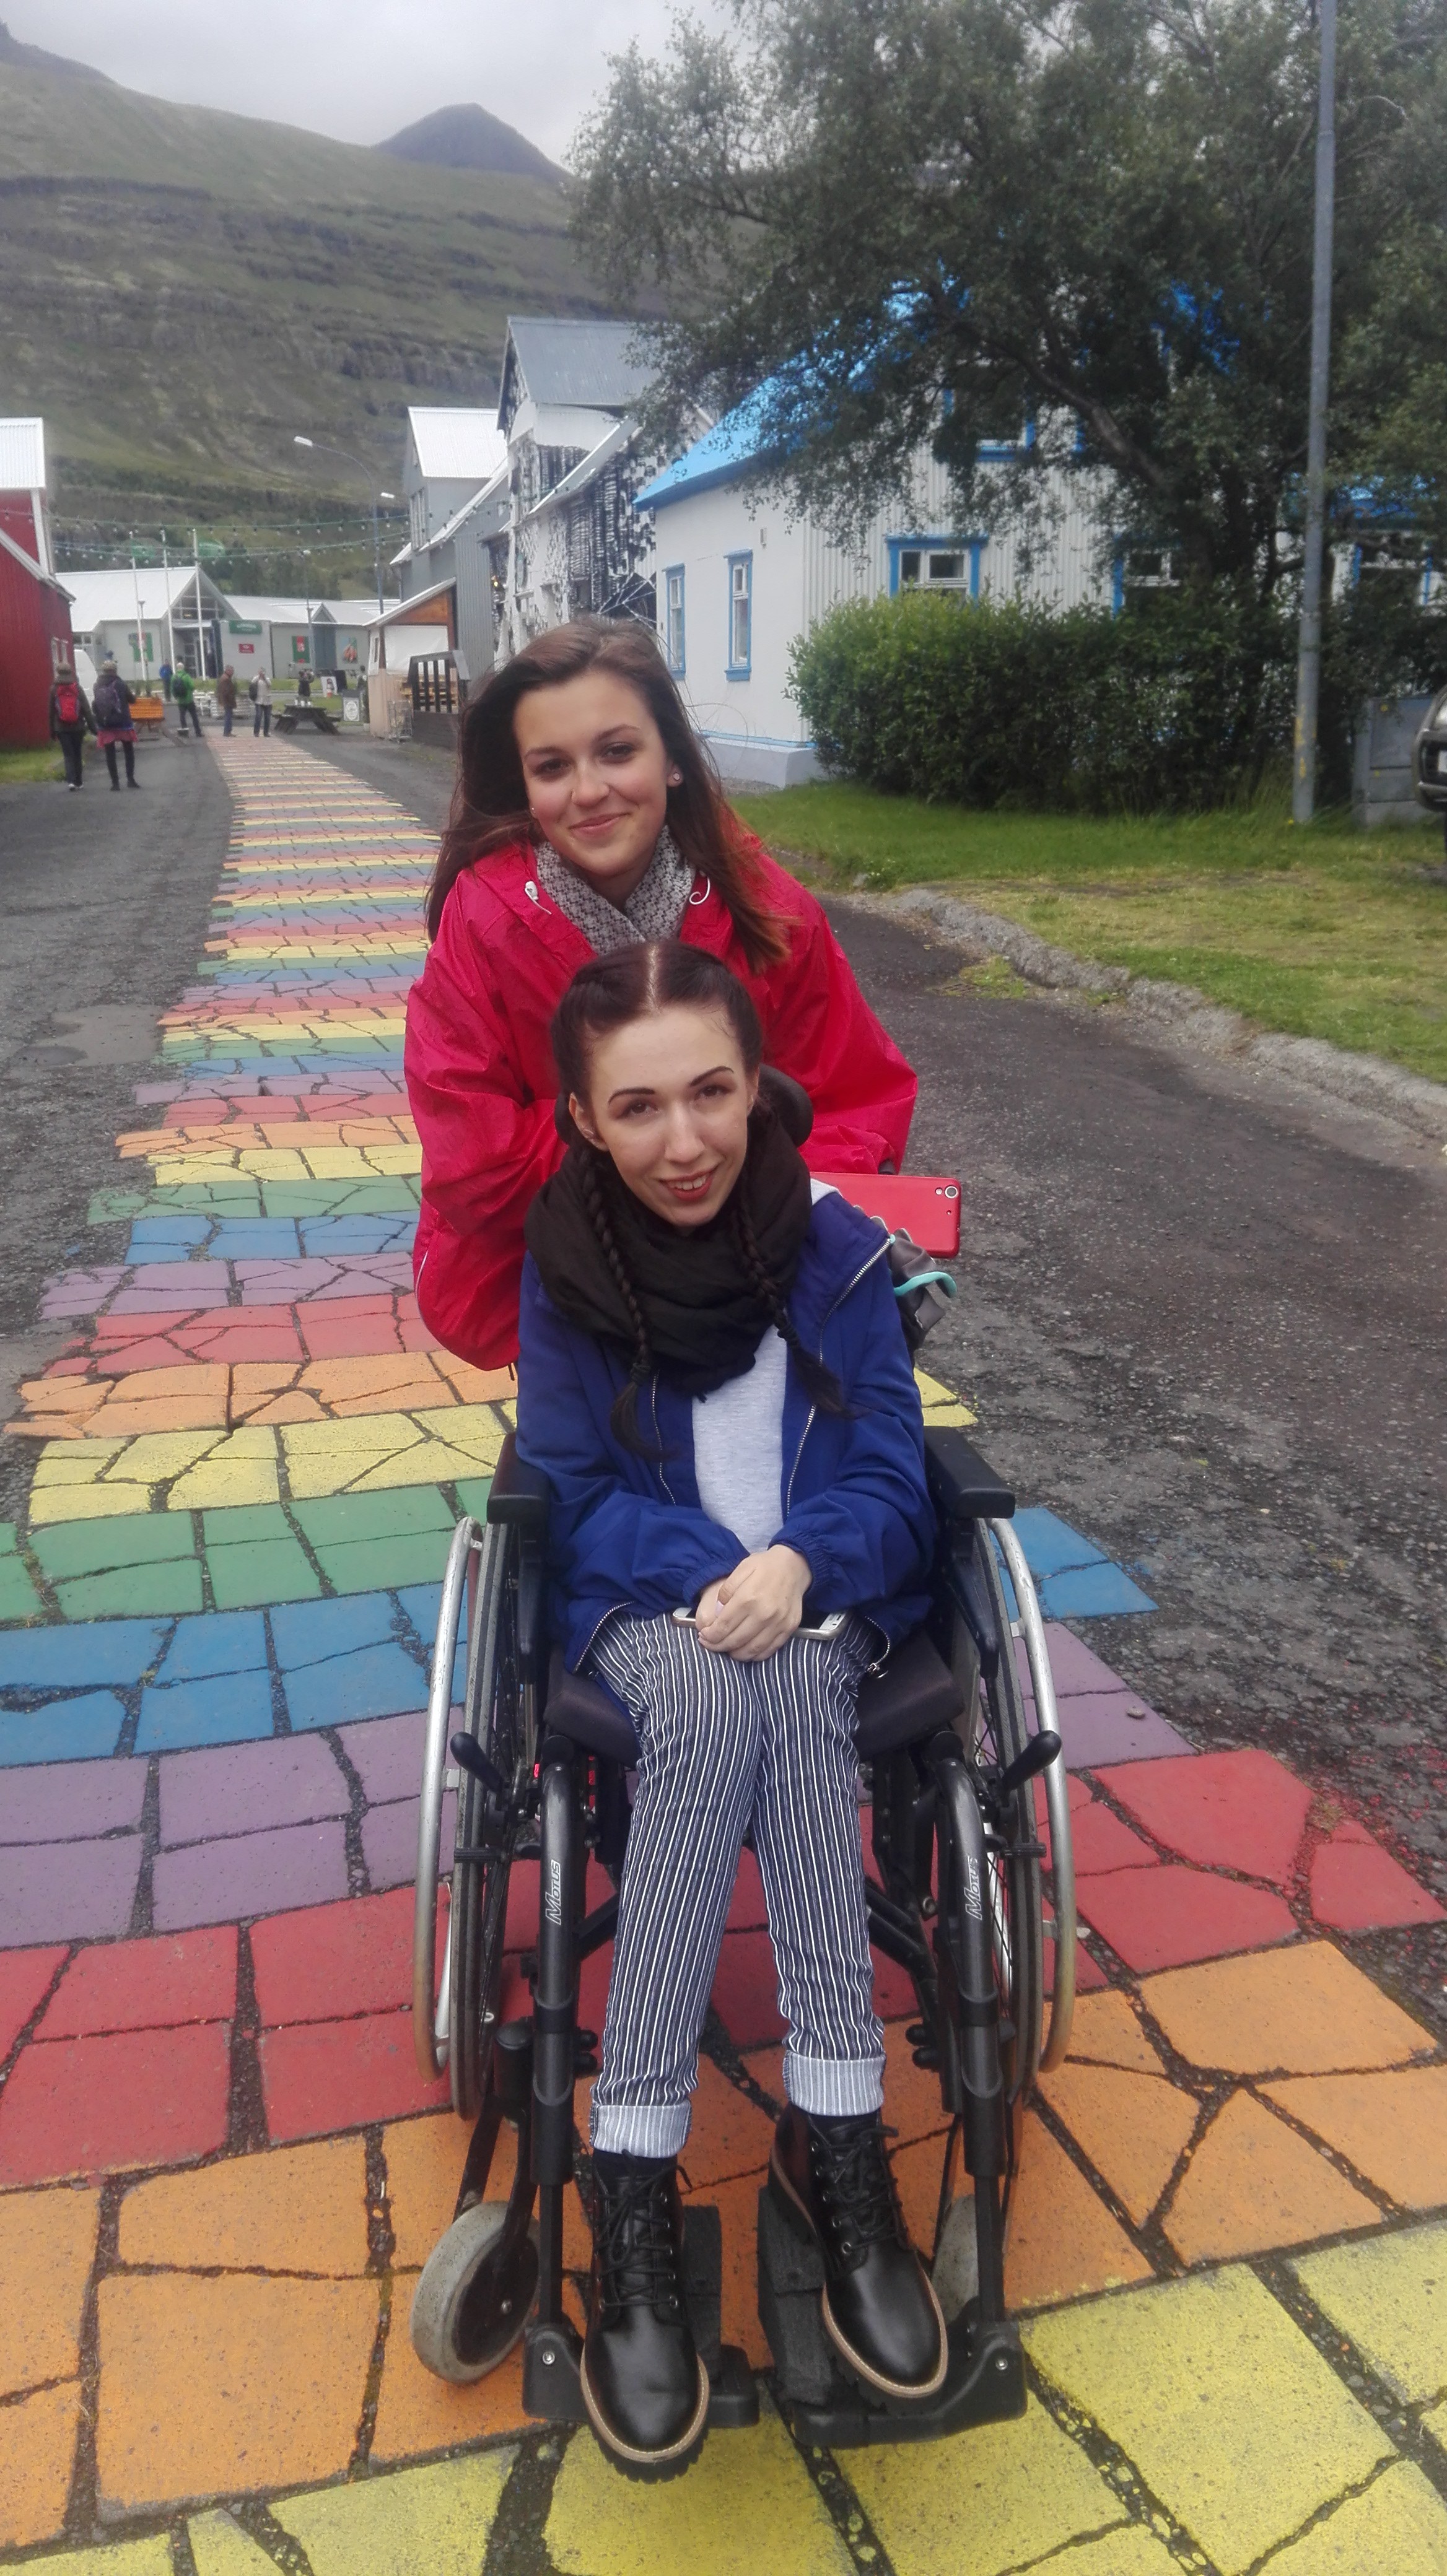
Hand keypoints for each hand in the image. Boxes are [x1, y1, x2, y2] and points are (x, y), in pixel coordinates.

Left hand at [695, 1546, 811, 1660]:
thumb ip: (726, 1591)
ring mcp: (778, 1623)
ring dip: (734, 1654)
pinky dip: (754, 1655)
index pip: (723, 1626)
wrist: (794, 1567)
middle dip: (717, 1646)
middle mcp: (764, 1614)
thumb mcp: (741, 1569)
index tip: (703, 1636)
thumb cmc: (765, 1567)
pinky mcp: (789, 1629)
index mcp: (748, 1598)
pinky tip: (745, 1650)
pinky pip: (769, 1651)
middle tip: (710, 1644)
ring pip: (751, 1650)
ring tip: (726, 1649)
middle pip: (735, 1641)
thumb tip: (717, 1613)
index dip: (710, 1636)